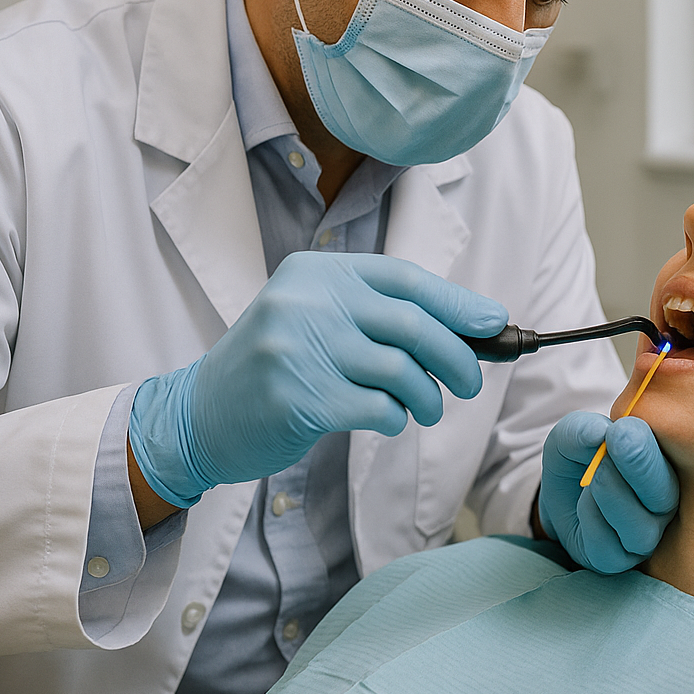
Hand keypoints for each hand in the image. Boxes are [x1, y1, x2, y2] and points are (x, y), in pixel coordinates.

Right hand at [129, 252, 507, 506]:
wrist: (198, 415)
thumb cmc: (277, 367)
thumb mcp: (318, 321)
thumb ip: (380, 316)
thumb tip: (472, 324)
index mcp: (316, 273)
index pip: (404, 279)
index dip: (456, 303)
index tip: (494, 322)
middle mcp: (307, 302)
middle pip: (412, 325)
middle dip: (457, 357)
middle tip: (471, 382)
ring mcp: (299, 349)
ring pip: (401, 370)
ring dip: (428, 396)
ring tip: (427, 408)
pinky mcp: (299, 398)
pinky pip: (377, 407)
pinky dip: (396, 418)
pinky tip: (389, 420)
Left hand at [538, 411, 678, 572]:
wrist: (558, 493)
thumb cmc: (577, 458)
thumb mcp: (572, 435)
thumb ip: (583, 430)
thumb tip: (600, 432)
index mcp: (664, 469)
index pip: (672, 465)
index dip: (648, 450)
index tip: (624, 428)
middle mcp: (660, 506)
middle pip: (665, 498)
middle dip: (641, 467)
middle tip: (617, 440)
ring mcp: (642, 537)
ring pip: (641, 530)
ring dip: (614, 495)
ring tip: (595, 471)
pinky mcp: (615, 559)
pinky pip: (610, 548)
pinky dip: (593, 519)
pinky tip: (584, 500)